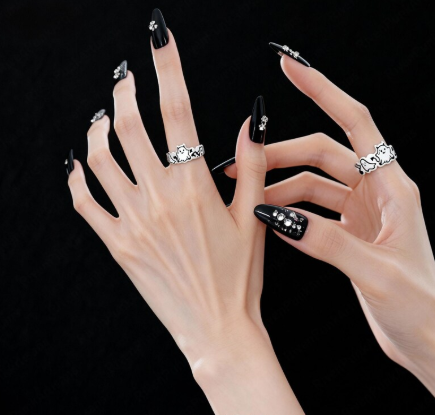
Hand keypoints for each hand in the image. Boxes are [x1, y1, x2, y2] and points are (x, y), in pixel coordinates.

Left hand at [66, 13, 302, 413]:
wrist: (217, 328)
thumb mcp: (252, 217)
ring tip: (102, 113)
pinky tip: (76, 162)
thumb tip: (249, 118)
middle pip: (130, 126)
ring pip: (99, 159)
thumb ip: (252, 164)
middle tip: (127, 74)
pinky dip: (76, 177)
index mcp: (194, 187)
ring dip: (97, 128)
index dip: (168, 66)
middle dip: (125, 90)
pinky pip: (84, 203)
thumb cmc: (239, 276)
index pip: (178, 110)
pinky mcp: (116, 245)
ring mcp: (132, 222)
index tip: (159, 36)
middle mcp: (158, 198)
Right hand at [223, 49, 434, 394]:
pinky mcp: (350, 231)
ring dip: (280, 185)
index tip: (291, 67)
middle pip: (321, 154)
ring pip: (312, 182)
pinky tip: (271, 217)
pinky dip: (289, 209)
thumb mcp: (377, 274)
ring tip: (249, 197)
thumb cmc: (421, 308)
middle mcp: (378, 193)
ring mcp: (362, 211)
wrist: (429, 342)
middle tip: (243, 165)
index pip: (355, 123)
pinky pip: (312, 209)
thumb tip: (278, 216)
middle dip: (281, 155)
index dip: (322, 91)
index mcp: (394, 189)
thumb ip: (326, 243)